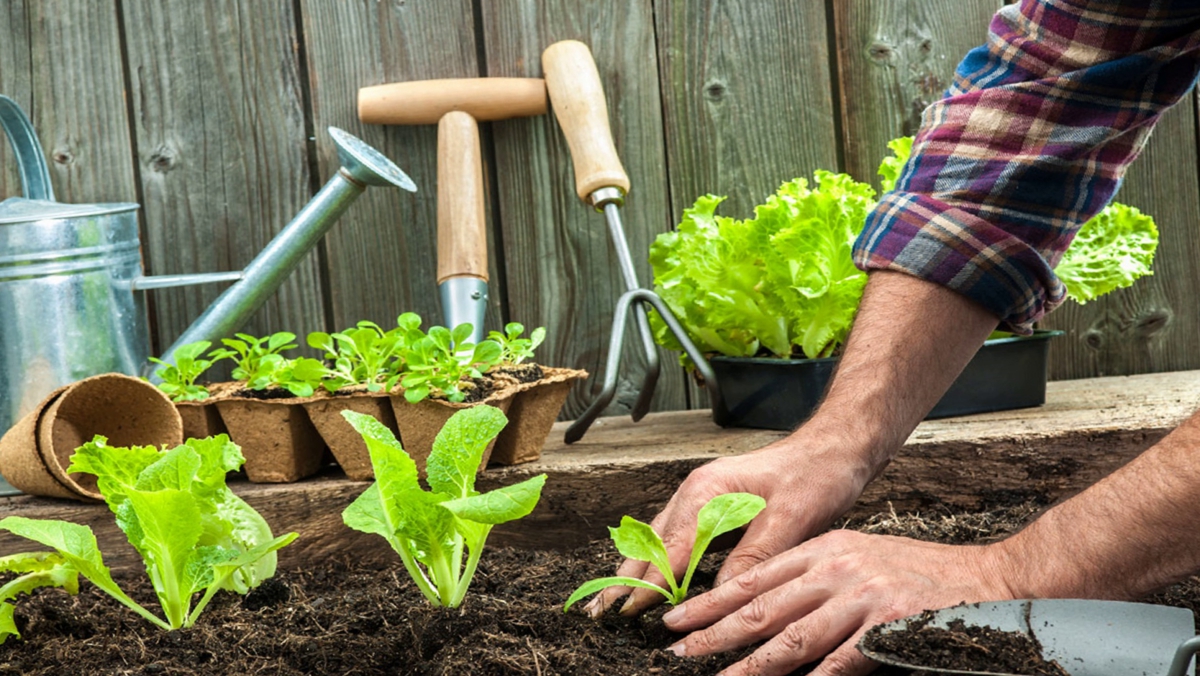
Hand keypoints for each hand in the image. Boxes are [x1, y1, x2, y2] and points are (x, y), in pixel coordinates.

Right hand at [584, 431, 874, 617]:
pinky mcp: (712, 504)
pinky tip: (649, 576)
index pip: (668, 549)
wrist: (834, 446)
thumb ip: (752, 558)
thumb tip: (720, 595)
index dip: (648, 584)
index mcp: (707, 492)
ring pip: (657, 538)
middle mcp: (696, 492)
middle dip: (624, 578)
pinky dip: (656, 558)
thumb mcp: (789, 520)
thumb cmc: (815, 475)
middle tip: (600, 611)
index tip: (627, 612)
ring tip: (612, 599)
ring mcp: (701, 496)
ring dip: (635, 569)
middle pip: (650, 542)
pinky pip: (674, 535)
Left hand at [661, 530, 1017, 675]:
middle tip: (676, 652)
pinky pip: (841, 660)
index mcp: (825, 551)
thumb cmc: (921, 575)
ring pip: (792, 637)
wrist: (990, 578)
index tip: (677, 620)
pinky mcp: (889, 626)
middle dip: (714, 633)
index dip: (712, 601)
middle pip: (762, 607)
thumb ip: (816, 581)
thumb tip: (769, 609)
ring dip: (750, 663)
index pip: (755, 578)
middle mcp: (837, 569)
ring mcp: (862, 598)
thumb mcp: (860, 559)